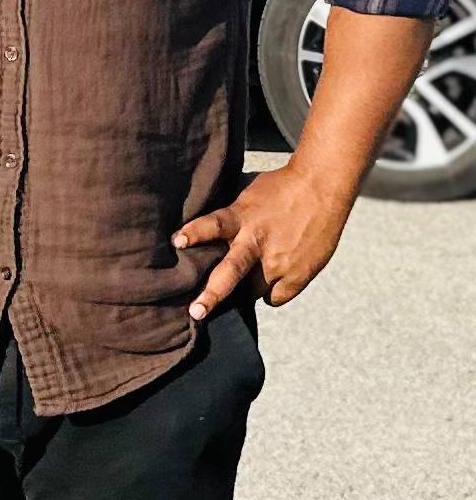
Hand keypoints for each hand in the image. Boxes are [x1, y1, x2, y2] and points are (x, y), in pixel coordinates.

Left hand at [171, 164, 353, 319]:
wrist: (321, 187)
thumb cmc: (281, 187)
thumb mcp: (248, 196)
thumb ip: (232, 216)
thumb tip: (209, 234)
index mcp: (242, 216)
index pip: (213, 224)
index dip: (195, 232)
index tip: (178, 241)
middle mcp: (257, 241)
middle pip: (231, 272)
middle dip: (211, 295)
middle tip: (196, 312)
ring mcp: (278, 261)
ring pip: (252, 291)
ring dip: (246, 289)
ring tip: (246, 283)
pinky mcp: (297, 275)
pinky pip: (275, 297)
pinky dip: (270, 292)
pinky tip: (272, 279)